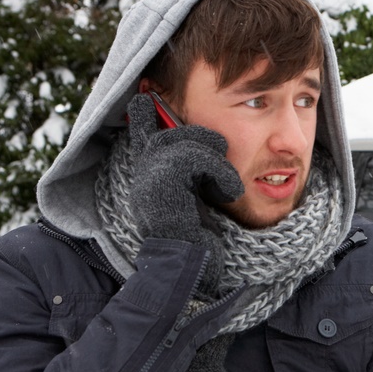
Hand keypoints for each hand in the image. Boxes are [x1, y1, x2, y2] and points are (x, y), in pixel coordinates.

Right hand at [126, 93, 243, 292]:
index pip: (142, 137)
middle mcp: (143, 177)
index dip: (143, 118)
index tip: (143, 98)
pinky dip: (219, 171)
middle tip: (221, 161)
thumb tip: (215, 147)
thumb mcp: (201, 203)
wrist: (191, 273)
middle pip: (168, 132)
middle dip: (201, 138)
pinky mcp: (160, 187)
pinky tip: (229, 191)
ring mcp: (148, 181)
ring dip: (214, 156)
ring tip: (227, 183)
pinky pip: (194, 157)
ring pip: (182, 139)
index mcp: (152, 180)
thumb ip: (199, 176)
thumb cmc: (200, 246)